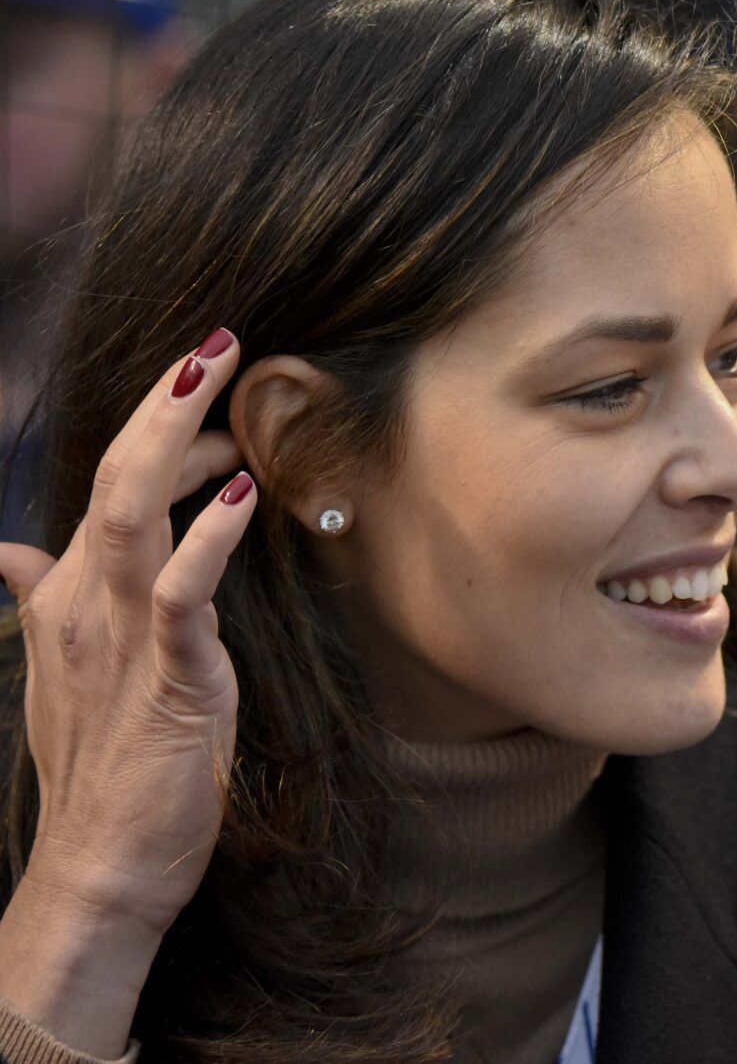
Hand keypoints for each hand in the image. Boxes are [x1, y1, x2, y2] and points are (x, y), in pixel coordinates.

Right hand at [0, 329, 253, 1054]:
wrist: (100, 866)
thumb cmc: (101, 766)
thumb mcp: (71, 669)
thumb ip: (44, 601)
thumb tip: (5, 550)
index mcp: (71, 595)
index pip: (109, 484)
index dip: (156, 426)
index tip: (212, 387)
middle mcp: (87, 603)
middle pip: (114, 477)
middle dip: (162, 404)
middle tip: (218, 340)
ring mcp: (121, 638)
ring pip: (131, 515)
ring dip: (175, 443)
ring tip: (223, 383)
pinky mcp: (167, 679)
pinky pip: (181, 597)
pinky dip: (209, 541)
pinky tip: (242, 497)